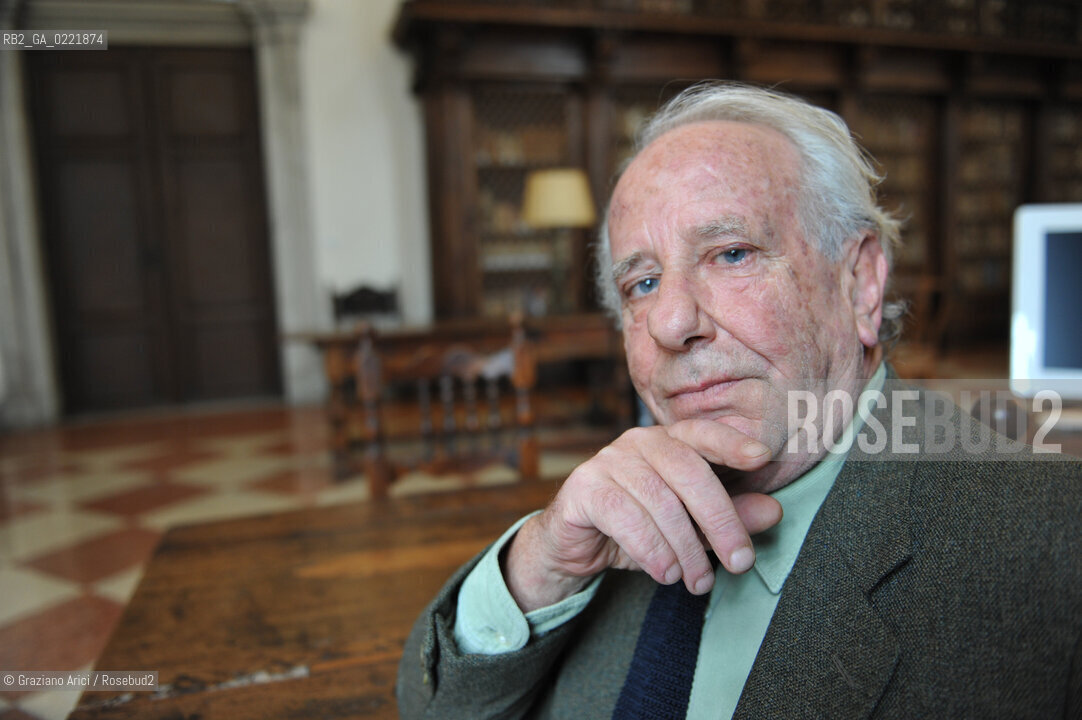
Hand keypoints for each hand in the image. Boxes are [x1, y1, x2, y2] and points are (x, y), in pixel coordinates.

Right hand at [504, 420, 781, 611]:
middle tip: (741, 562)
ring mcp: (607, 461)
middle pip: (688, 470)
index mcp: (668, 441)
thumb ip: (728, 517)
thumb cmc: (638, 528)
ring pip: (659, 500)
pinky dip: (651, 549)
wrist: (575, 546)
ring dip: (685, 548)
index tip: (761, 457)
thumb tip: (773, 511)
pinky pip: (624, 516)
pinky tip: (665, 574)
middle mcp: (638, 442)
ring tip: (698, 582)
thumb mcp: (689, 527)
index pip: (703, 433)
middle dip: (720, 519)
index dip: (732, 442)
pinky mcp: (583, 488)